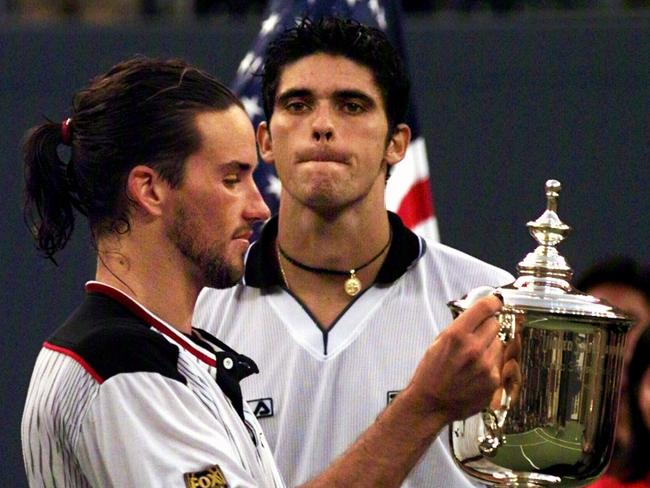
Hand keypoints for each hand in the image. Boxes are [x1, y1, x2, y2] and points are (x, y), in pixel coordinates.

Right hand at [407, 295, 503, 421]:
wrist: (431, 403)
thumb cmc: (430, 373)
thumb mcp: (438, 342)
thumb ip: (459, 327)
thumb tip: (478, 316)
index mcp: (457, 335)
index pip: (484, 308)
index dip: (492, 302)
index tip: (495, 302)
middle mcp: (474, 348)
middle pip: (495, 325)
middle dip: (488, 327)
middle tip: (478, 336)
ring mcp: (487, 366)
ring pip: (500, 344)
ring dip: (491, 347)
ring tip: (475, 358)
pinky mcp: (494, 381)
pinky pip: (500, 363)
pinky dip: (492, 364)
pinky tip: (477, 371)